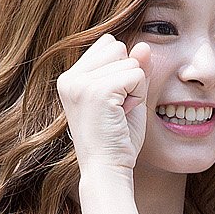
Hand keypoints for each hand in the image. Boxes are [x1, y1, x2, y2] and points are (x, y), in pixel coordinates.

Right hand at [56, 34, 150, 173]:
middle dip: (128, 75)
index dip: (121, 71)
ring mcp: (80, 83)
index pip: (108, 45)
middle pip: (117, 47)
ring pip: (129, 60)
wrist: (107, 169)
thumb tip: (145, 44)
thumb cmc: (117, 140)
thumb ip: (134, 70)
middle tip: (117, 109)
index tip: (113, 103)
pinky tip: (123, 114)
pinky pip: (135, 74)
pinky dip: (138, 95)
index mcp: (70, 78)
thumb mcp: (128, 98)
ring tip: (119, 113)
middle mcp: (69, 78)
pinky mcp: (96, 90)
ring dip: (134, 87)